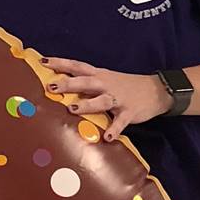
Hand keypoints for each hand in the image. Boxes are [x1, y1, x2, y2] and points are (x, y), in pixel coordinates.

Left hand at [42, 59, 169, 141]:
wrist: (156, 90)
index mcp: (99, 75)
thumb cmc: (124, 85)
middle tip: (51, 87)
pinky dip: (114, 129)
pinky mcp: (130, 112)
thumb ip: (86, 84)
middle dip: (68, 84)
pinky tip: (107, 137)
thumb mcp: (105, 80)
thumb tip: (60, 88)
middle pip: (85, 82)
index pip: (77, 66)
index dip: (60, 63)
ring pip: (101, 101)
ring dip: (87, 105)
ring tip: (72, 109)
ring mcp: (118, 98)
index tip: (43, 61)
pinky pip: (121, 122)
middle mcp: (106, 84)